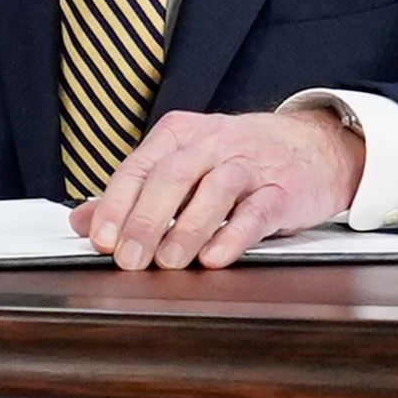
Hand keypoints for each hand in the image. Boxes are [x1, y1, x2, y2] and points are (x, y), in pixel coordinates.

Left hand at [72, 108, 364, 270]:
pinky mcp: (284, 189)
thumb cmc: (240, 159)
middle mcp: (214, 143)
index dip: (116, 204)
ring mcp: (251, 164)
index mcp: (182, 134)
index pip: (140, 166)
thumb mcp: (184, 165)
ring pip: (215, 189)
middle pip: (173, 176)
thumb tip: (81, 221)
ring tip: (169, 263)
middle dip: (146, 220)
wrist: (315, 146)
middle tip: (129, 259)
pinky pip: (258, 210)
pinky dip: (236, 234)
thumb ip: (134, 194)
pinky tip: (216, 257)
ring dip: (188, 228)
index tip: (101, 239)